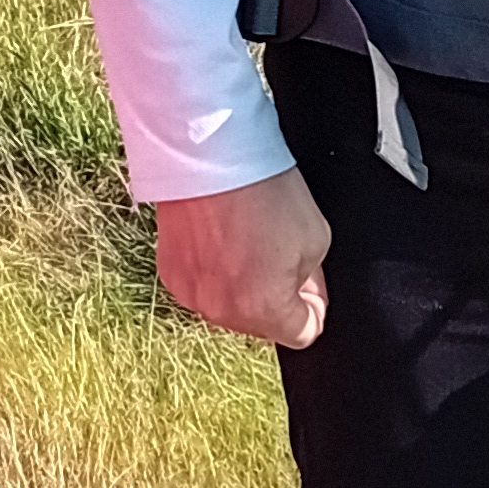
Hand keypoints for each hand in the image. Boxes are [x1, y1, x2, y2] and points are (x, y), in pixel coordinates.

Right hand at [154, 165, 330, 348]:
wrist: (209, 154)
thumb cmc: (263, 189)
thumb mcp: (316, 237)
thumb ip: (313, 281)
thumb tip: (305, 295)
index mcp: (263, 310)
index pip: (303, 334)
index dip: (312, 306)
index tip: (310, 282)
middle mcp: (222, 313)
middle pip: (263, 324)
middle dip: (276, 295)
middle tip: (277, 250)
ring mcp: (192, 295)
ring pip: (231, 307)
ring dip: (243, 286)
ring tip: (246, 240)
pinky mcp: (171, 275)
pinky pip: (204, 288)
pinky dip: (215, 272)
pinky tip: (220, 239)